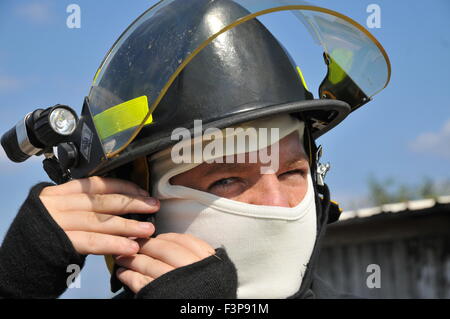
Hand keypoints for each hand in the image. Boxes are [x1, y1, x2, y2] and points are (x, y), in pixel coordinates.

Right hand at [39, 176, 158, 255]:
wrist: (20, 260)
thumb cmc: (46, 235)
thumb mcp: (63, 212)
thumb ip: (86, 207)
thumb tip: (123, 206)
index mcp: (60, 192)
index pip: (97, 184)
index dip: (123, 187)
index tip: (143, 193)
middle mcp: (57, 204)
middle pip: (102, 201)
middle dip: (132, 204)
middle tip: (153, 207)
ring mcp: (56, 222)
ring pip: (100, 221)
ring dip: (128, 226)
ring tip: (147, 230)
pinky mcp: (58, 243)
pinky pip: (91, 241)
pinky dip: (113, 244)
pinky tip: (129, 247)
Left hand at [115, 233, 214, 292]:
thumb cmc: (208, 295)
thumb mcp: (213, 273)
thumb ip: (198, 258)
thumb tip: (172, 245)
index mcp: (208, 261)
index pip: (185, 241)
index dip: (167, 237)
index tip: (157, 237)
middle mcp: (192, 269)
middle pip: (165, 249)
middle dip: (146, 244)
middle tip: (133, 242)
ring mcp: (176, 282)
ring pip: (150, 264)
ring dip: (132, 259)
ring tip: (122, 257)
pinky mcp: (160, 296)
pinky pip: (141, 282)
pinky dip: (129, 276)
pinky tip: (123, 273)